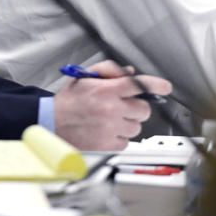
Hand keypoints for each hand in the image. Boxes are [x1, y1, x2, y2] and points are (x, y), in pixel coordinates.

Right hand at [54, 60, 171, 150]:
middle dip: (136, 107)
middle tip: (123, 106)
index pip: (139, 85)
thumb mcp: (85, 76)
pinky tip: (105, 131)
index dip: (156, 85)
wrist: (50, 123)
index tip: (165, 87)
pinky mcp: (108, 145)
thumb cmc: (68, 101)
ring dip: (128, 123)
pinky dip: (119, 137)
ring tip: (110, 120)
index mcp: (106, 90)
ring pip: (137, 127)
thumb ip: (109, 70)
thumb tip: (130, 73)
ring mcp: (111, 129)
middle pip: (144, 109)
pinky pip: (126, 141)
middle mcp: (111, 109)